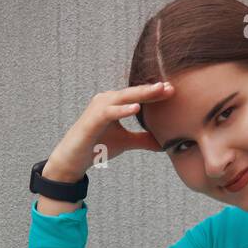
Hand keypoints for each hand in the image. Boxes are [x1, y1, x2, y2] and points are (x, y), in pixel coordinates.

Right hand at [44, 81, 175, 179]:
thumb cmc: (97, 146)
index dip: (155, 93)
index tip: (173, 91)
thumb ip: (144, 140)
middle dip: (152, 89)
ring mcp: (98, 108)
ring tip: (158, 91)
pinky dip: (122, 109)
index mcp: (115, 103)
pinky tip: (136, 108)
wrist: (74, 159)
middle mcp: (106, 100)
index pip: (138, 96)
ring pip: (122, 97)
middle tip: (171, 87)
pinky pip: (109, 112)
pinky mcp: (92, 120)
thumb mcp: (126, 142)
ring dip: (141, 94)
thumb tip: (164, 144)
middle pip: (133, 92)